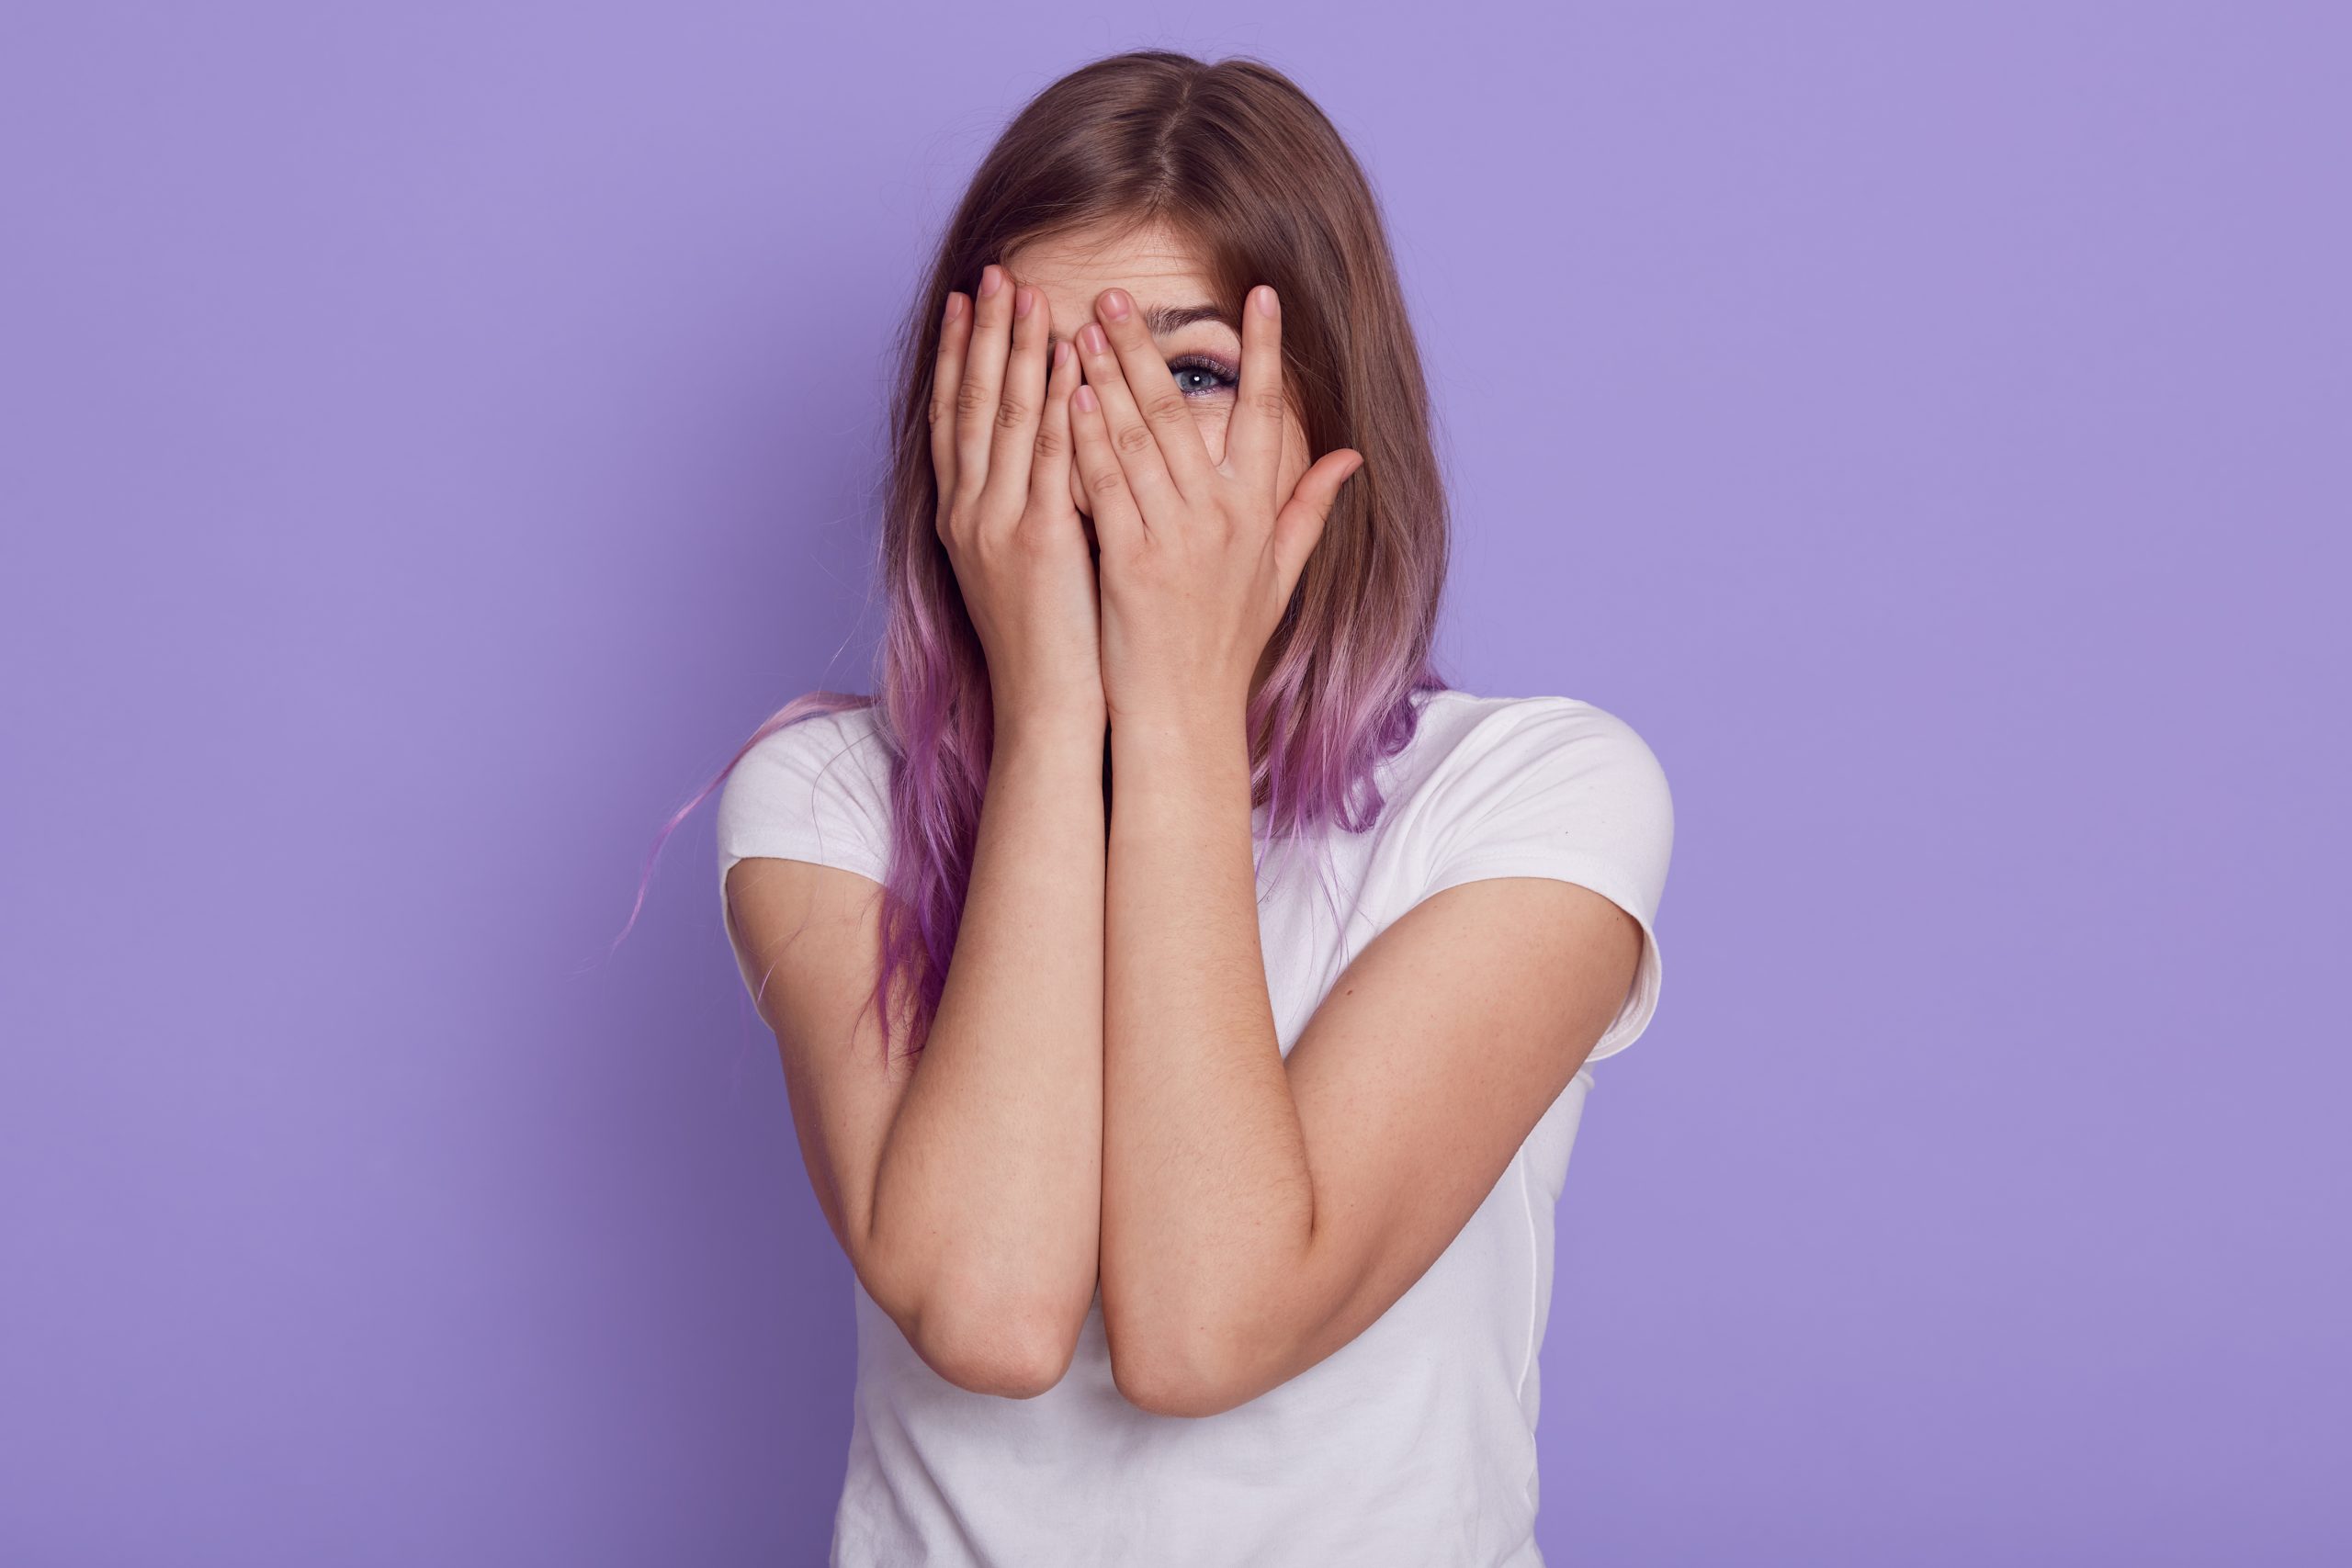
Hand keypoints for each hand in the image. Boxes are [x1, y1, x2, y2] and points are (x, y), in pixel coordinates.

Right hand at [930, 263, 1104, 732]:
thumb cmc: (1051, 645)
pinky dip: (1053, 405)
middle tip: (995, 272)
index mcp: (963, 519)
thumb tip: (1048, 466)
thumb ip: (1031, 509)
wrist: (1047, 708)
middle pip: (971, 405)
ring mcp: (998, 525)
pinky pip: (1046, 457)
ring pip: (1004, 420)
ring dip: (1016, 351)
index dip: (959, 358)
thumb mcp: (1024, 569)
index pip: (955, 420)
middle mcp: (970, 514)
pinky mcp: (1037, 541)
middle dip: (983, 335)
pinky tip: (1066, 360)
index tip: (968, 303)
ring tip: (1027, 294)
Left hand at [1066, 283, 1362, 732]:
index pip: (1266, 414)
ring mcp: (1176, 539)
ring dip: (1109, 378)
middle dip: (1149, 347)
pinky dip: (1087, 438)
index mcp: (1256, 512)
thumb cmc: (1227, 645)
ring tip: (1084, 326)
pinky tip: (1068, 396)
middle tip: (1118, 294)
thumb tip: (1352, 455)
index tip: (1260, 294)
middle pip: (1183, 413)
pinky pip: (1104, 487)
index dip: (1263, 353)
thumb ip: (1311, 508)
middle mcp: (1221, 517)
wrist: (1186, 714)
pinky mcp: (1131, 563)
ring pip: (1138, 440)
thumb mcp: (1280, 574)